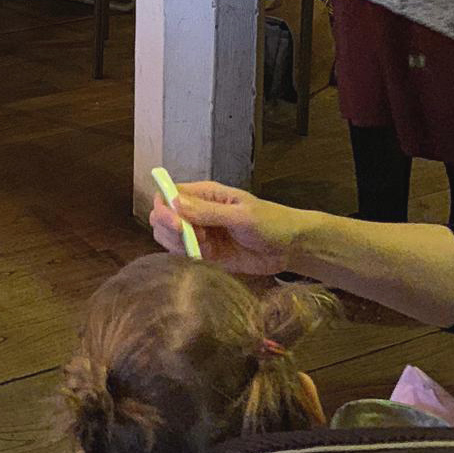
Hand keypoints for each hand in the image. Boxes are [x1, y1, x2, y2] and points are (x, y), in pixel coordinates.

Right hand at [149, 180, 309, 275]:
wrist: (291, 248)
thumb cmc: (272, 223)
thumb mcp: (242, 216)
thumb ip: (208, 212)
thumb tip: (174, 203)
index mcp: (203, 194)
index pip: (167, 195)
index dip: (164, 209)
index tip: (176, 224)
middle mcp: (196, 212)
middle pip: (161, 217)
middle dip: (170, 230)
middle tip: (194, 239)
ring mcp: (200, 234)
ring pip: (168, 238)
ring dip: (178, 245)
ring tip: (204, 249)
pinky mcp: (206, 253)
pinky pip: (183, 255)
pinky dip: (188, 258)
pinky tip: (207, 257)